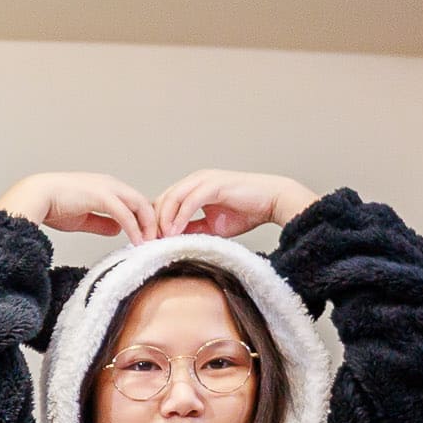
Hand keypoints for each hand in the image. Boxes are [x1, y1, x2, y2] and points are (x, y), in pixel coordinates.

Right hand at [0, 173, 157, 240]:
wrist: (36, 197)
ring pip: (139, 205)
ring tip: (150, 243)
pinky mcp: (102, 196)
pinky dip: (134, 228)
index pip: (135, 202)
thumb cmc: (53, 205)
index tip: (148, 236)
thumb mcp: (83, 217)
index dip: (144, 219)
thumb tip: (118, 230)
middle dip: (152, 222)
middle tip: (156, 241)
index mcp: (107, 187)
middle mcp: (111, 184)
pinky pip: (125, 214)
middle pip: (143, 202)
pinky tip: (137, 241)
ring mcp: (108, 188)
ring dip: (148, 225)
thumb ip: (102, 222)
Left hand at [151, 171, 317, 238]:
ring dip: (164, 220)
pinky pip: (190, 200)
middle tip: (149, 242)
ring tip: (161, 238)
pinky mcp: (214, 185)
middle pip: (163, 199)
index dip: (154, 221)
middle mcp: (196, 180)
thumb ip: (192, 229)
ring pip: (173, 197)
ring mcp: (204, 180)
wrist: (273, 201)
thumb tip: (173, 240)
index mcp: (193, 187)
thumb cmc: (247, 211)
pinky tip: (175, 231)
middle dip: (154, 221)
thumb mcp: (212, 226)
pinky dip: (180, 217)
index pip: (164, 202)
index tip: (150, 241)